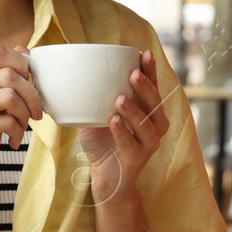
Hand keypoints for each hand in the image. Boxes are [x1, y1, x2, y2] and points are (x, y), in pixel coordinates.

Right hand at [0, 44, 40, 201]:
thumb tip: (23, 50)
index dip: (21, 65)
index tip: (29, 85)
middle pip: (7, 73)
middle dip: (31, 93)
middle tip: (36, 112)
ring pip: (8, 95)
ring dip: (24, 114)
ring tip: (23, 127)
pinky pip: (6, 120)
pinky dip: (17, 131)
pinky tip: (13, 141)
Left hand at [77, 50, 167, 204]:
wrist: (105, 178)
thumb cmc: (103, 142)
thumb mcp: (98, 115)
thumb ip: (95, 97)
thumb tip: (76, 71)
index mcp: (147, 111)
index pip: (152, 87)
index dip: (151, 71)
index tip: (145, 54)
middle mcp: (154, 126)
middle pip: (155, 104)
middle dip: (145, 87)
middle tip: (133, 74)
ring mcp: (148, 144)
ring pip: (147, 125)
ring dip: (134, 110)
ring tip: (119, 99)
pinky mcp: (137, 160)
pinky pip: (132, 145)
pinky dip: (122, 132)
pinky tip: (113, 121)